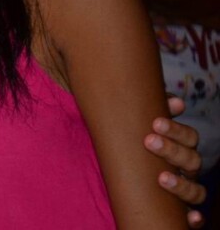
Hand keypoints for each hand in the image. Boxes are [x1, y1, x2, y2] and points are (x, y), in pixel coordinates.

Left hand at [145, 97, 205, 226]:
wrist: (122, 171)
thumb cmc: (134, 144)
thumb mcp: (139, 126)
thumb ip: (151, 110)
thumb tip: (174, 101)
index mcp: (179, 147)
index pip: (189, 137)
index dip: (176, 130)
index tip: (155, 122)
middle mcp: (186, 169)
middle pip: (192, 160)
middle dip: (172, 150)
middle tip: (149, 141)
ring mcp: (184, 190)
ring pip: (196, 190)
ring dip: (182, 184)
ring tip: (162, 177)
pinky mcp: (179, 211)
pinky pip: (193, 217)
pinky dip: (195, 217)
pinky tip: (190, 216)